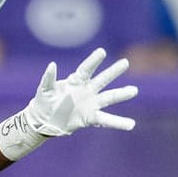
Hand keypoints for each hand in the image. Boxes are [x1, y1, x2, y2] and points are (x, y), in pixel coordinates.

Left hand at [24, 48, 138, 135]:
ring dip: (121, 94)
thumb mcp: (44, 90)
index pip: (86, 69)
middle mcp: (87, 90)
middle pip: (102, 79)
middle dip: (113, 71)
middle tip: (125, 62)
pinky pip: (106, 119)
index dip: (93, 61)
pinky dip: (118, 122)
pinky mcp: (91, 118)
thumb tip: (52, 65)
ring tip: (133, 90)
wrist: (44, 121)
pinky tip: (130, 124)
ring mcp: (90, 104)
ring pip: (109, 97)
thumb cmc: (44, 102)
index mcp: (75, 81)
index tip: (102, 52)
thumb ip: (48, 79)